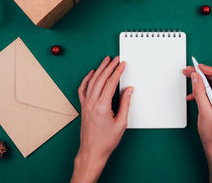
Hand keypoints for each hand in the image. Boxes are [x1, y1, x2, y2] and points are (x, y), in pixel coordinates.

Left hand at [71, 56, 132, 182]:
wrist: (92, 151)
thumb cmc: (106, 141)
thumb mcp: (121, 123)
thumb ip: (126, 104)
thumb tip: (128, 90)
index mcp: (102, 106)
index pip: (111, 83)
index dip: (117, 72)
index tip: (122, 64)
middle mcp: (92, 103)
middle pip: (101, 79)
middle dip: (109, 67)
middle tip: (116, 59)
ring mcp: (86, 104)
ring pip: (92, 81)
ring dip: (99, 69)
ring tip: (105, 61)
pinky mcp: (83, 107)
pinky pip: (83, 89)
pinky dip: (87, 79)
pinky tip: (91, 73)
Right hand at [183, 64, 211, 182]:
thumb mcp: (205, 112)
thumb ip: (200, 92)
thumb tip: (196, 77)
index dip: (210, 70)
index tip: (199, 67)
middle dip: (202, 74)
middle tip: (189, 70)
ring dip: (199, 81)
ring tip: (188, 78)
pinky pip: (209, 91)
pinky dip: (199, 91)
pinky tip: (192, 94)